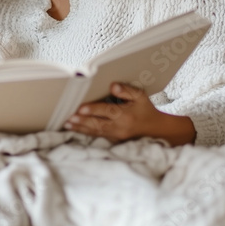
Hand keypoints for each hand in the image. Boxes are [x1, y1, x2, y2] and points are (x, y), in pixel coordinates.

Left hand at [64, 82, 195, 145]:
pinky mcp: (113, 140)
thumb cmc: (146, 110)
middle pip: (98, 124)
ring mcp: (116, 136)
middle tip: (68, 117)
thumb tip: (112, 85)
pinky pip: (97, 136)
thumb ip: (127, 90)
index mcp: (125, 115)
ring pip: (95, 131)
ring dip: (80, 128)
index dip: (93, 109)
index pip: (107, 111)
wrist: (157, 130)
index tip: (81, 108)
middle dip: (82, 121)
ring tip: (67, 124)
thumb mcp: (141, 96)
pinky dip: (84, 133)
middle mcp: (119, 127)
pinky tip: (74, 129)